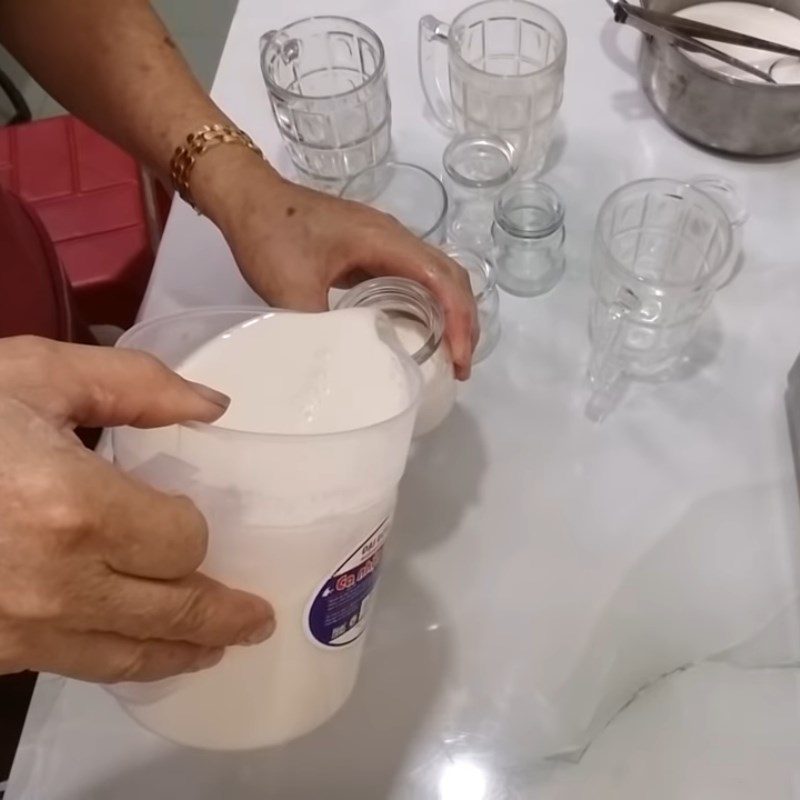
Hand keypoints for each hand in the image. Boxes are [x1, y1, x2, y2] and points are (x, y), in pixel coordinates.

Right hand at [0, 337, 274, 682]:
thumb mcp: (32, 373)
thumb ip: (134, 384)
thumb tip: (215, 405)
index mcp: (73, 508)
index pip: (181, 543)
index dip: (195, 532)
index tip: (193, 519)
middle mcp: (53, 583)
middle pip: (169, 613)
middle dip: (221, 617)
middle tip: (256, 621)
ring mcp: (16, 629)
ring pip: (122, 656)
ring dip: (179, 654)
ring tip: (214, 650)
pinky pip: (71, 665)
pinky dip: (115, 659)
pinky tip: (132, 650)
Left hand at [194, 150, 477, 379]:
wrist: (246, 194)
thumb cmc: (270, 232)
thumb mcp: (290, 287)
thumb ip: (317, 329)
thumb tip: (336, 370)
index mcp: (385, 241)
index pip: (442, 280)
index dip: (459, 322)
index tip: (459, 362)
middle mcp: (394, 238)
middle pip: (451, 276)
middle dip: (464, 321)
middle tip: (459, 366)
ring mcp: (384, 241)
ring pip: (435, 275)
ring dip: (449, 312)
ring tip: (446, 354)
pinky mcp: (370, 249)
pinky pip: (412, 277)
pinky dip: (426, 305)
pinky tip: (414, 331)